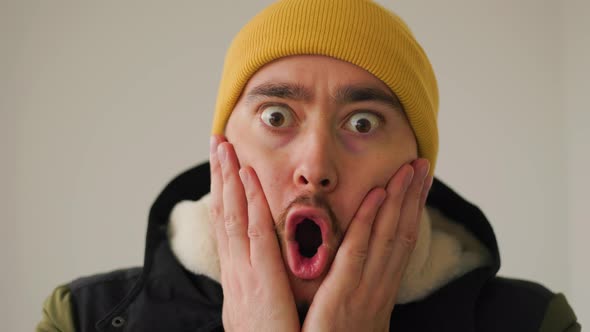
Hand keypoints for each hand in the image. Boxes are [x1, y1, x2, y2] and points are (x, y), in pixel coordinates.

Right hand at [209, 135, 299, 331]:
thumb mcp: (256, 311)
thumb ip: (256, 286)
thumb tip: (256, 270)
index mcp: (237, 278)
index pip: (227, 226)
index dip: (224, 194)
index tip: (223, 167)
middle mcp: (234, 272)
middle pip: (224, 215)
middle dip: (219, 177)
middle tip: (217, 143)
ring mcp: (242, 275)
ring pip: (232, 217)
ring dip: (227, 179)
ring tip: (224, 147)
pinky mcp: (258, 281)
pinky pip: (254, 233)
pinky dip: (248, 202)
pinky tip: (247, 177)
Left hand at [302, 159, 432, 331]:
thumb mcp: (355, 315)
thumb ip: (358, 288)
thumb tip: (361, 267)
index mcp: (380, 290)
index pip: (401, 242)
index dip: (411, 211)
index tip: (417, 184)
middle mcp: (380, 286)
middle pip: (402, 232)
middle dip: (413, 197)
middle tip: (422, 164)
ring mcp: (366, 289)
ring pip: (389, 236)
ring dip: (400, 199)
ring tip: (409, 168)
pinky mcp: (344, 294)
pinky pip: (359, 251)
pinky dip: (371, 221)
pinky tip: (377, 195)